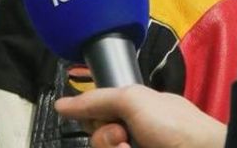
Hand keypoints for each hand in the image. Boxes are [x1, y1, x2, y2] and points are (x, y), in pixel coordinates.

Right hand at [55, 85, 225, 147]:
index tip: (84, 114)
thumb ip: (96, 100)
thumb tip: (61, 104)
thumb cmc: (175, 125)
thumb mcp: (132, 100)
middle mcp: (133, 132)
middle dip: (104, 136)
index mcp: (135, 108)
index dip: (88, 113)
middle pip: (97, 136)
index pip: (98, 110)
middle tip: (122, 134)